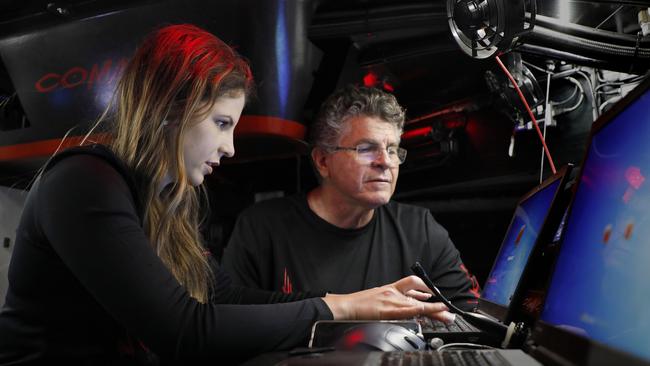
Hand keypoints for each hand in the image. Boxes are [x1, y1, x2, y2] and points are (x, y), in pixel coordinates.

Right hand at [322, 275, 453, 322]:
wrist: (345, 307)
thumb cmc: (359, 305)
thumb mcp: (378, 297)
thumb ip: (392, 299)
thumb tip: (406, 305)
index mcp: (390, 288)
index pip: (412, 283)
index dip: (426, 287)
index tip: (435, 294)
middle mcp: (393, 292)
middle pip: (420, 295)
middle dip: (436, 303)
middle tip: (448, 310)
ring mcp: (392, 301)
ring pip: (419, 304)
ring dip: (435, 310)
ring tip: (446, 316)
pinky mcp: (388, 310)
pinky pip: (410, 310)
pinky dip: (423, 311)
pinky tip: (432, 313)